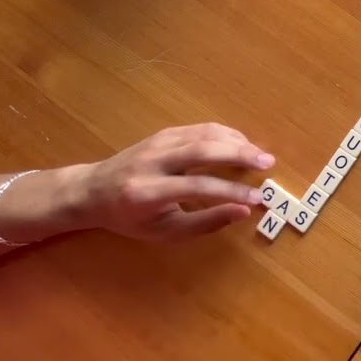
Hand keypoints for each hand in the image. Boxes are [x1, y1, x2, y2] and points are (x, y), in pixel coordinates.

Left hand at [74, 123, 274, 240]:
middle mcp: (152, 162)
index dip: (231, 191)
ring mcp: (157, 142)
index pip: (198, 186)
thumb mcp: (163, 232)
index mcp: (148, 192)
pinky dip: (225, 135)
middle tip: (268, 163)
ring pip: (204, 134)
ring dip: (237, 142)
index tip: (257, 199)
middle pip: (203, 150)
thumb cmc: (129, 218)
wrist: (92, 191)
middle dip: (239, 155)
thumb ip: (204, 223)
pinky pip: (200, 128)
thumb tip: (242, 211)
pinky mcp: (163, 133)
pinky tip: (241, 145)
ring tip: (260, 155)